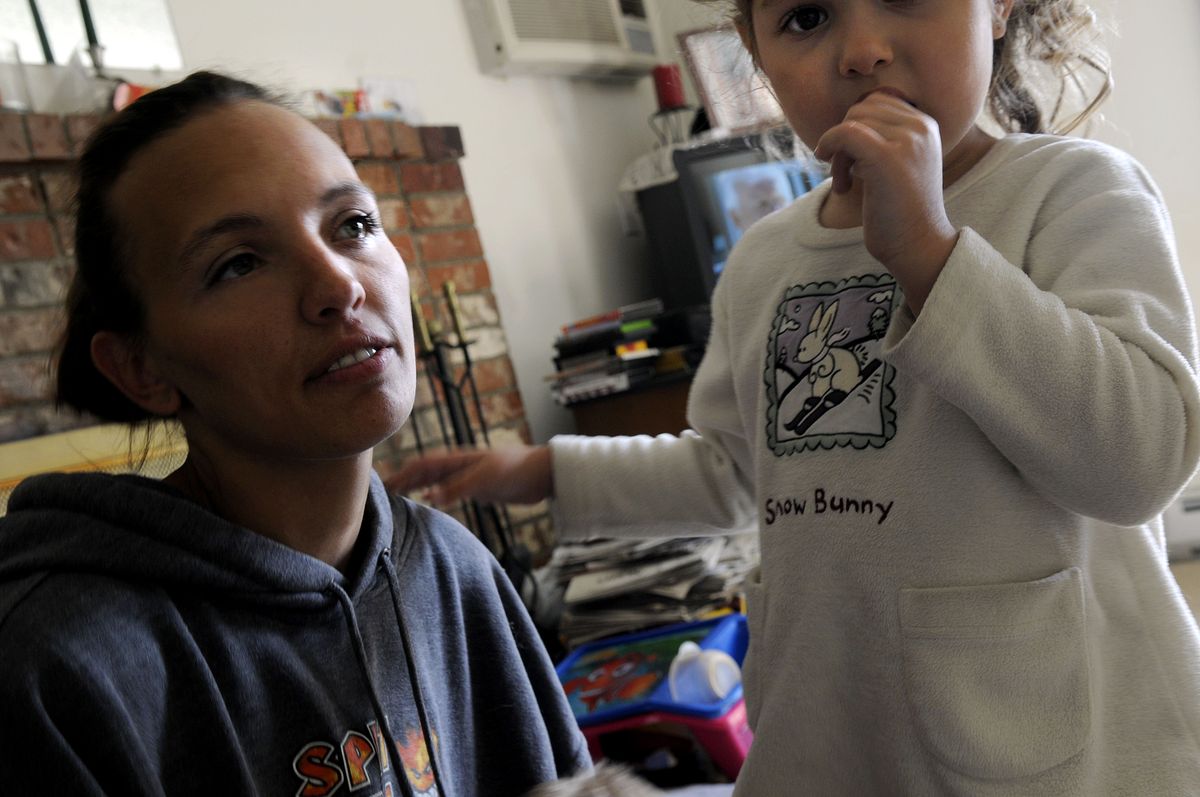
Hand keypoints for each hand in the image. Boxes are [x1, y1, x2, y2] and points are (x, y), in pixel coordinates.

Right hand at [384, 445, 552, 505]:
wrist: (542, 474)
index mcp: (458, 460)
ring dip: (417, 486)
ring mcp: (468, 476)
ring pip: (435, 481)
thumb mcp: (485, 479)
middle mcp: (460, 466)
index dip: (403, 473)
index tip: (384, 484)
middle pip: (425, 472)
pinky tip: (430, 502)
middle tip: (384, 492)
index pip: (423, 465)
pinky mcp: (478, 487)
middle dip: (404, 480)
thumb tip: (429, 498)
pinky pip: (450, 490)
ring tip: (399, 495)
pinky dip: (435, 495)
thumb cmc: (515, 470)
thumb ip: (458, 488)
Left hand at [814, 92, 957, 312]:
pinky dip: (829, 146)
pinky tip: (834, 175)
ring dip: (838, 152)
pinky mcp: (887, 157)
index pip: (877, 101)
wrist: (918, 246)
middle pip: (861, 108)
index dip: (856, 127)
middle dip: (844, 138)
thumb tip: (845, 122)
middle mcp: (921, 126)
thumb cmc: (900, 212)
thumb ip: (882, 139)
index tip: (853, 161)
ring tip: (845, 183)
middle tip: (845, 175)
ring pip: (851, 121)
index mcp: (926, 124)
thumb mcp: (898, 165)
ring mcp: (907, 140)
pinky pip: (845, 133)